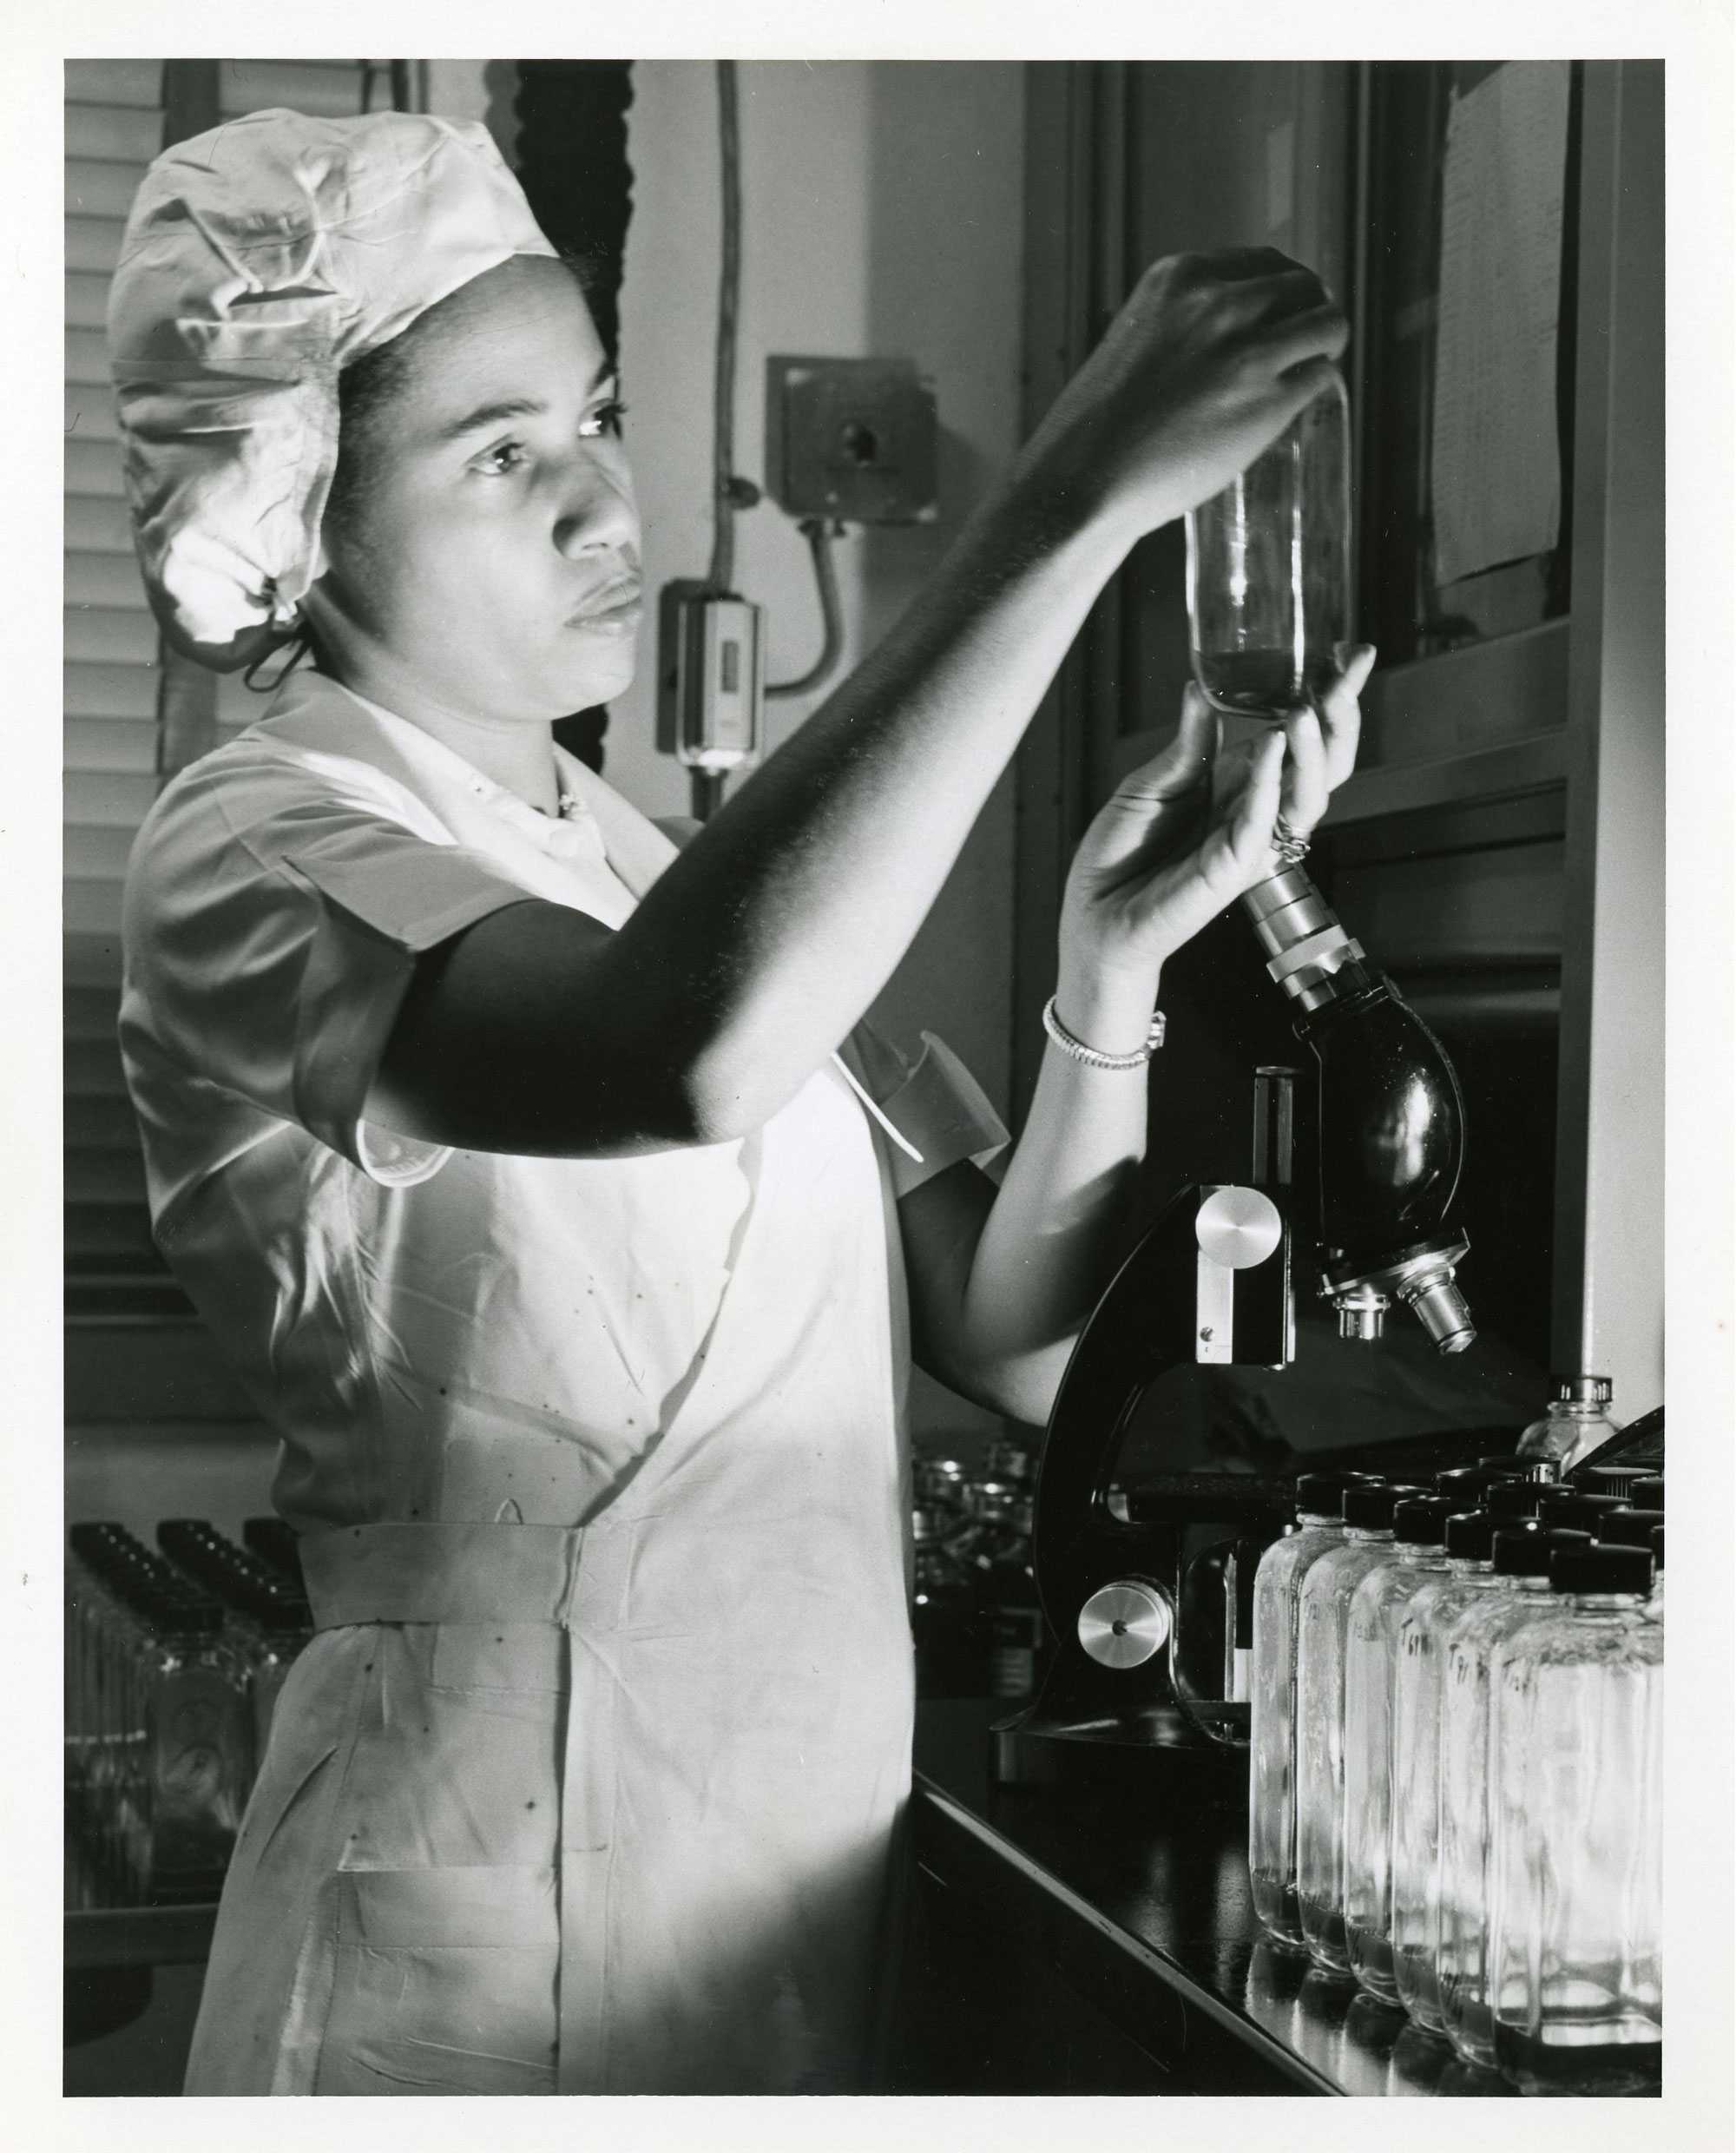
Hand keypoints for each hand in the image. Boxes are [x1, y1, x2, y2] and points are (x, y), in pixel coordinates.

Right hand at [1020, 247, 1348, 542]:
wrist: (1085, 480)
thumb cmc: (1098, 424)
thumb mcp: (1135, 337)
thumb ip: (1182, 322)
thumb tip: (1230, 332)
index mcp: (1182, 278)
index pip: (1260, 263)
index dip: (1279, 289)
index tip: (1280, 311)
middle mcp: (1219, 303)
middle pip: (1302, 285)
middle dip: (1309, 310)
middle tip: (1307, 340)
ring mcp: (1248, 351)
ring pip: (1327, 322)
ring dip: (1328, 341)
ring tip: (1317, 362)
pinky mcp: (1268, 401)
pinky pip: (1320, 375)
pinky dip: (1317, 382)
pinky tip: (1300, 398)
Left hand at [1055, 646, 1371, 1037]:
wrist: (1093, 915)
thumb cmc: (1120, 855)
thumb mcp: (1151, 783)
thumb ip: (1186, 744)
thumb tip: (1200, 688)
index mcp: (1240, 785)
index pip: (1297, 737)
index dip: (1326, 698)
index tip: (1349, 653)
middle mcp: (1257, 811)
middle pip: (1323, 763)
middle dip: (1341, 715)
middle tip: (1348, 670)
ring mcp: (1251, 841)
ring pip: (1310, 793)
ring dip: (1314, 747)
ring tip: (1307, 704)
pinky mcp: (1233, 869)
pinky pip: (1263, 822)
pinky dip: (1270, 782)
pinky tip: (1271, 744)